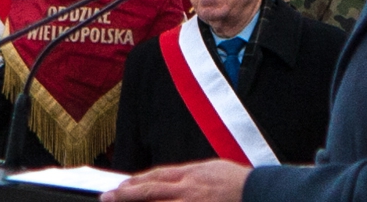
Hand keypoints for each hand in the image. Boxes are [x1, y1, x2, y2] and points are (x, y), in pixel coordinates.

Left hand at [101, 159, 250, 201]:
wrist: (259, 191)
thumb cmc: (238, 181)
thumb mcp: (212, 169)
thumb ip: (192, 175)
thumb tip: (175, 180)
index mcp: (191, 173)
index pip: (156, 176)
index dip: (136, 181)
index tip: (120, 186)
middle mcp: (187, 188)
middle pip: (151, 189)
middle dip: (126, 194)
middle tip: (107, 198)